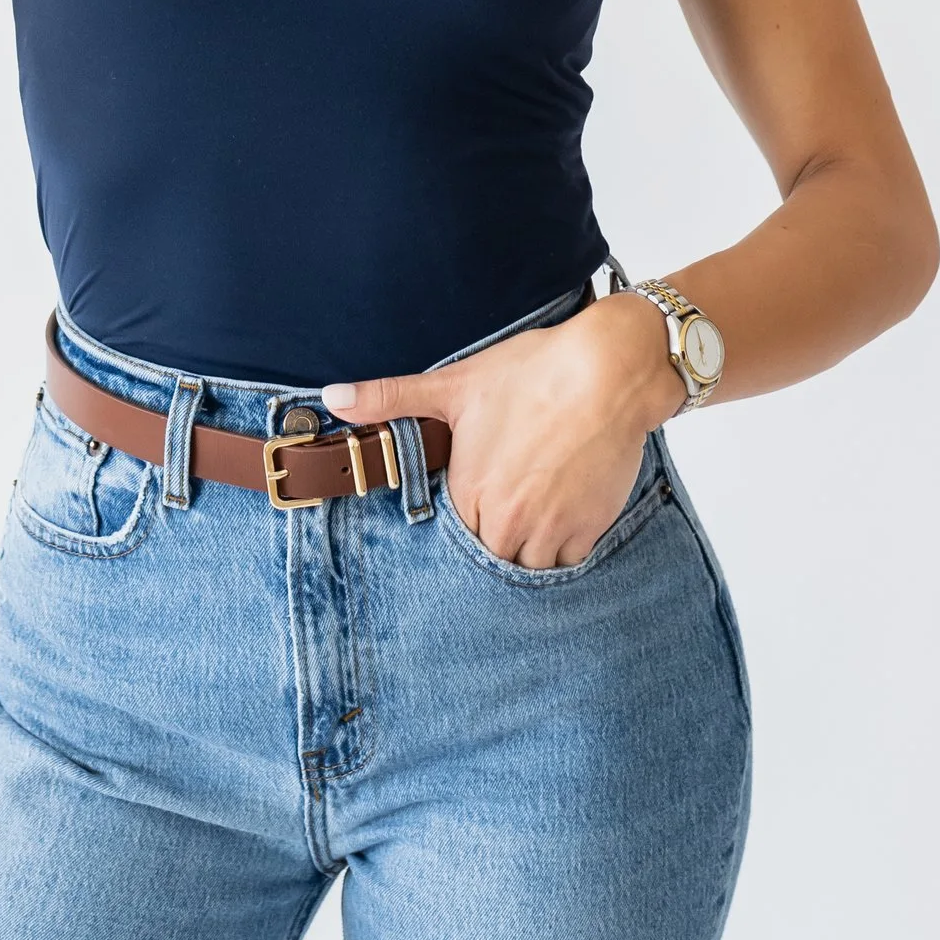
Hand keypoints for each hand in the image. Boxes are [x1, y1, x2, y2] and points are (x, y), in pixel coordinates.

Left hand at [323, 295, 675, 568]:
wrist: (607, 371)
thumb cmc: (531, 373)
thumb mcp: (454, 383)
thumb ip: (390, 396)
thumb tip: (332, 397)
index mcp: (470, 493)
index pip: (453, 538)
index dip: (460, 522)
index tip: (471, 506)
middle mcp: (508, 522)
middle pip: (490, 558)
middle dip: (492, 540)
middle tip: (501, 512)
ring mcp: (551, 531)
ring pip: (528, 567)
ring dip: (526, 552)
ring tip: (529, 517)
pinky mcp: (590, 530)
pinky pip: (569, 564)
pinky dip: (562, 551)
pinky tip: (559, 519)